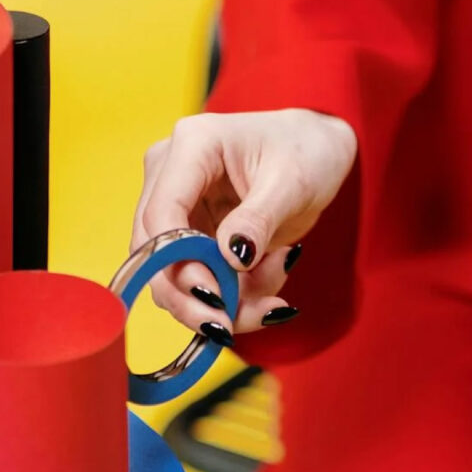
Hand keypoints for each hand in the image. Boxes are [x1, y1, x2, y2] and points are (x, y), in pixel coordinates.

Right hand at [130, 108, 357, 338]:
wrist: (317, 149)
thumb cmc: (306, 151)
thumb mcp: (293, 182)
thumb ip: (259, 219)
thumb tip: (231, 258)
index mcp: (193, 146)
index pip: (161, 213)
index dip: (177, 261)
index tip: (215, 296)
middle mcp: (171, 175)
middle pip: (154, 252)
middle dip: (194, 296)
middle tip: (233, 325)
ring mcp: (179, 207)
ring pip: (174, 277)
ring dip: (222, 303)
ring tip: (273, 303)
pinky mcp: (192, 236)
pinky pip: (201, 281)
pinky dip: (235, 298)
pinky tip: (271, 288)